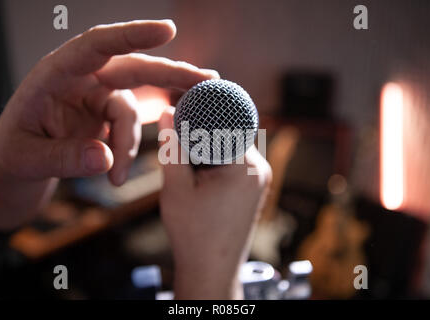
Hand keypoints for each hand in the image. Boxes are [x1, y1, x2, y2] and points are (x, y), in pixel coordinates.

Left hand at [0, 20, 217, 228]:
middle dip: (172, 76)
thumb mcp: (27, 159)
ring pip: (135, 108)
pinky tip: (122, 171)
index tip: (168, 30)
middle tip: (208, 83)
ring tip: (117, 179)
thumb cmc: (14, 155)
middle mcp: (82, 79)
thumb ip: (63, 158)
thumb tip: (105, 159)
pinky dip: (132, 147)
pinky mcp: (108, 114)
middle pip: (134, 68)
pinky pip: (133, 125)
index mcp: (56, 74)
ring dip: (132, 143)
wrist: (15, 165)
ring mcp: (98, 96)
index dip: (133, 35)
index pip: (97, 45)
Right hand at [158, 107, 271, 298]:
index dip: (206, 105)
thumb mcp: (176, 188)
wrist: (211, 270)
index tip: (187, 92)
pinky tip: (198, 164)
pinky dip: (217, 156)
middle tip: (180, 117)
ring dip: (210, 142)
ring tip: (186, 144)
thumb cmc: (193, 234)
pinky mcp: (254, 188)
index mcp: (244, 167)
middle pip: (231, 131)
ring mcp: (259, 179)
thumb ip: (173, 148)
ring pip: (232, 145)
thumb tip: (169, 112)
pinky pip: (235, 160)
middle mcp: (259, 169)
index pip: (228, 120)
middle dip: (205, 125)